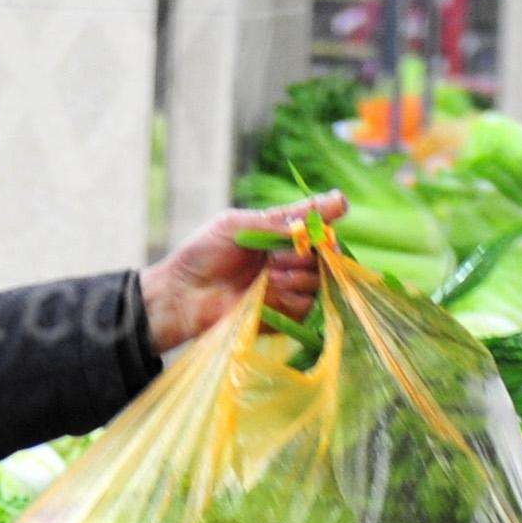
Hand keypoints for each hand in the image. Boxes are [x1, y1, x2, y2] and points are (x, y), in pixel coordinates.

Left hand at [139, 192, 347, 355]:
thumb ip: (278, 220)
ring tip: (268, 272)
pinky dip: (292, 295)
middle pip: (325, 252)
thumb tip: (327, 208)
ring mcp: (287, 288)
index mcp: (278, 233)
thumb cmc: (202, 254)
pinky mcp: (284, 315)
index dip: (329, 214)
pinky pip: (307, 305)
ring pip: (319, 279)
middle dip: (309, 249)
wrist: (181, 294)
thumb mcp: (237, 225)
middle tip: (280, 252)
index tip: (340, 207)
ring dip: (297, 273)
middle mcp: (288, 259)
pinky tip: (269, 290)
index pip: (316, 222)